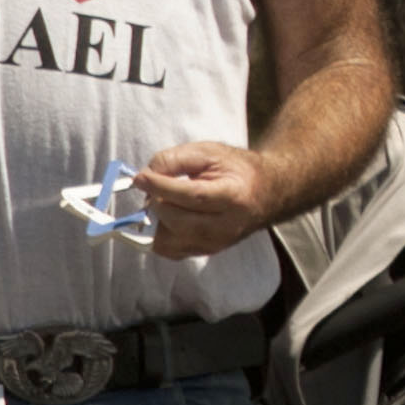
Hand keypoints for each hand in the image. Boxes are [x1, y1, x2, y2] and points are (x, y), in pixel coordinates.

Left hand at [138, 139, 273, 261]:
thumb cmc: (235, 169)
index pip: (192, 196)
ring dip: (157, 219)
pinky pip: (170, 250)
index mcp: (233, 196)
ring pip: (170, 240)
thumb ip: (176, 159)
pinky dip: (161, 232)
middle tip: (153, 185)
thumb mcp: (209, 152)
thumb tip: (146, 175)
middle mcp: (227, 226)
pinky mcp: (206, 252)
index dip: (162, 187)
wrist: (264, 194)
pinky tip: (169, 215)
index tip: (140, 178)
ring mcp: (216, 243)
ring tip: (164, 200)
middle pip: (179, 220)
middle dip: (157, 201)